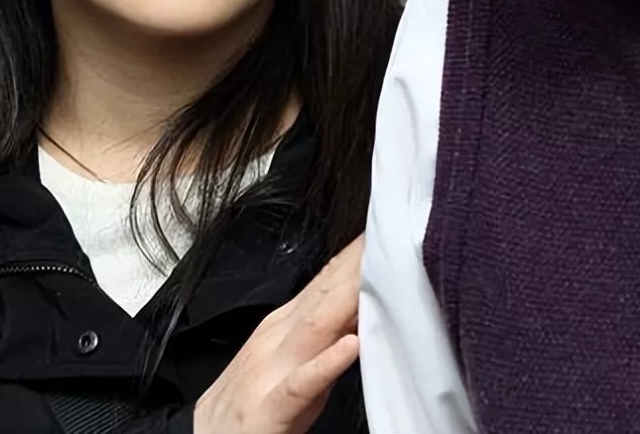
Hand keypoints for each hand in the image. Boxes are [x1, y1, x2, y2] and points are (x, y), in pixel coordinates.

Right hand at [193, 235, 363, 433]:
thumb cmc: (253, 407)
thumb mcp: (290, 361)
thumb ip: (322, 333)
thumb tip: (362, 308)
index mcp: (281, 326)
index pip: (323, 282)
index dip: (352, 255)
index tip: (381, 230)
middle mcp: (276, 339)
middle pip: (322, 294)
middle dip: (353, 264)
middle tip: (386, 234)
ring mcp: (271, 370)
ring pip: (314, 326)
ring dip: (345, 296)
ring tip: (373, 271)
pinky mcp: (271, 408)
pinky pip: (302, 383)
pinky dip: (326, 363)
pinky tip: (350, 346)